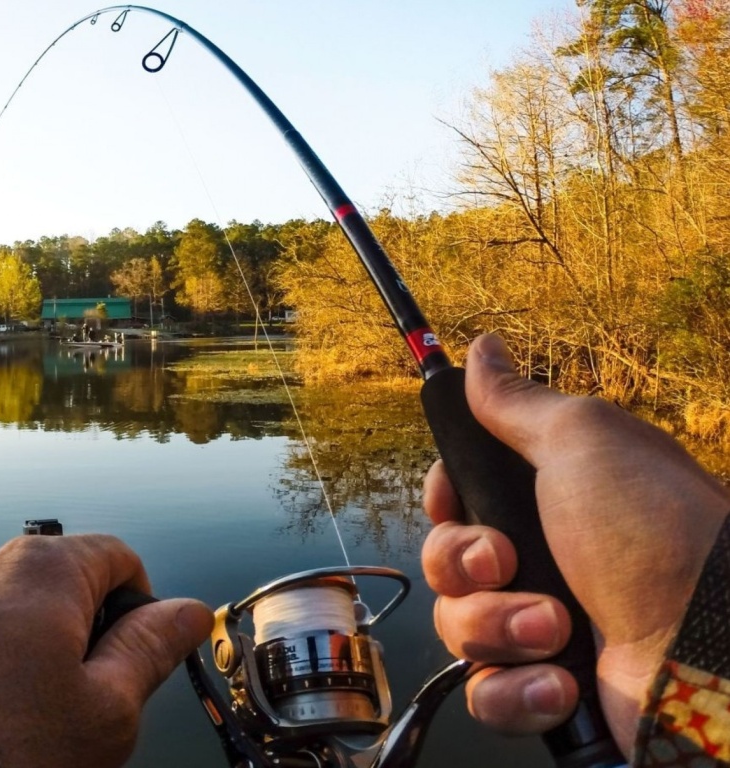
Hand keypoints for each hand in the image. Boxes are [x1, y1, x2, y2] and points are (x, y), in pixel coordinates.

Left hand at [0, 534, 212, 767]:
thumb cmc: (8, 740)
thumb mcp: (106, 707)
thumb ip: (151, 650)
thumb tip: (190, 611)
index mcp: (49, 566)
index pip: (121, 558)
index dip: (142, 609)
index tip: (133, 666)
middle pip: (69, 584)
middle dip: (86, 638)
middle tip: (80, 706)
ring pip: (21, 613)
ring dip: (37, 656)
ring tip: (26, 719)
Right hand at [421, 333, 728, 754]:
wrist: (711, 650)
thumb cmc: (654, 533)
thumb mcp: (583, 442)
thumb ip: (517, 402)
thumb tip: (481, 348)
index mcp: (550, 500)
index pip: (457, 498)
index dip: (444, 501)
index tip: (454, 501)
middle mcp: (544, 561)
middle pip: (445, 561)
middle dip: (464, 564)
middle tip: (507, 563)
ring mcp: (544, 631)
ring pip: (457, 628)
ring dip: (497, 628)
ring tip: (557, 629)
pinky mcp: (547, 693)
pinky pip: (485, 694)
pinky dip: (514, 691)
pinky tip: (558, 682)